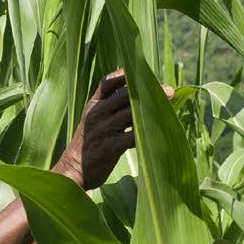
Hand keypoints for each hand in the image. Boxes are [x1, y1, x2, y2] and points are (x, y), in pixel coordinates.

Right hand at [53, 70, 172, 189]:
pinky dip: (148, 133)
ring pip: (132, 114)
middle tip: (170, 91)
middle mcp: (97, 114)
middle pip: (125, 95)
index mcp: (93, 105)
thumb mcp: (91, 120)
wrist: (73, 169)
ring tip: (169, 110)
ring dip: (152, 111)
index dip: (125, 75)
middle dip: (149, 91)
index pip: (107, 82)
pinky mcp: (110, 147)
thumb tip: (140, 98)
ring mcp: (103, 130)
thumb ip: (109, 108)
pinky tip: (160, 132)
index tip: (143, 73)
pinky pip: (133, 136)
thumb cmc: (87, 144)